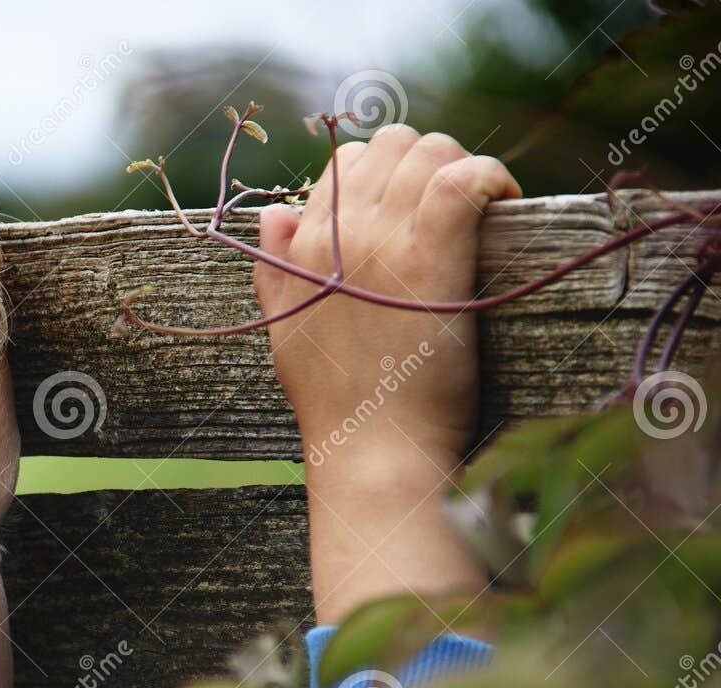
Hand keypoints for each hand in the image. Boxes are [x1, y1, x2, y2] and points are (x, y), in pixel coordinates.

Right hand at [253, 125, 520, 624]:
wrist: (371, 451)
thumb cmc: (336, 404)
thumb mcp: (286, 335)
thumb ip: (275, 271)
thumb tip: (275, 215)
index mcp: (304, 249)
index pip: (346, 164)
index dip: (386, 174)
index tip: (414, 209)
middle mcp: (340, 235)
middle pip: (393, 146)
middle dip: (429, 162)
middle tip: (455, 207)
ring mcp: (386, 244)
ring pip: (432, 151)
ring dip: (464, 168)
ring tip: (484, 209)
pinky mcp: (434, 260)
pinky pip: (463, 180)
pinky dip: (490, 177)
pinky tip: (503, 202)